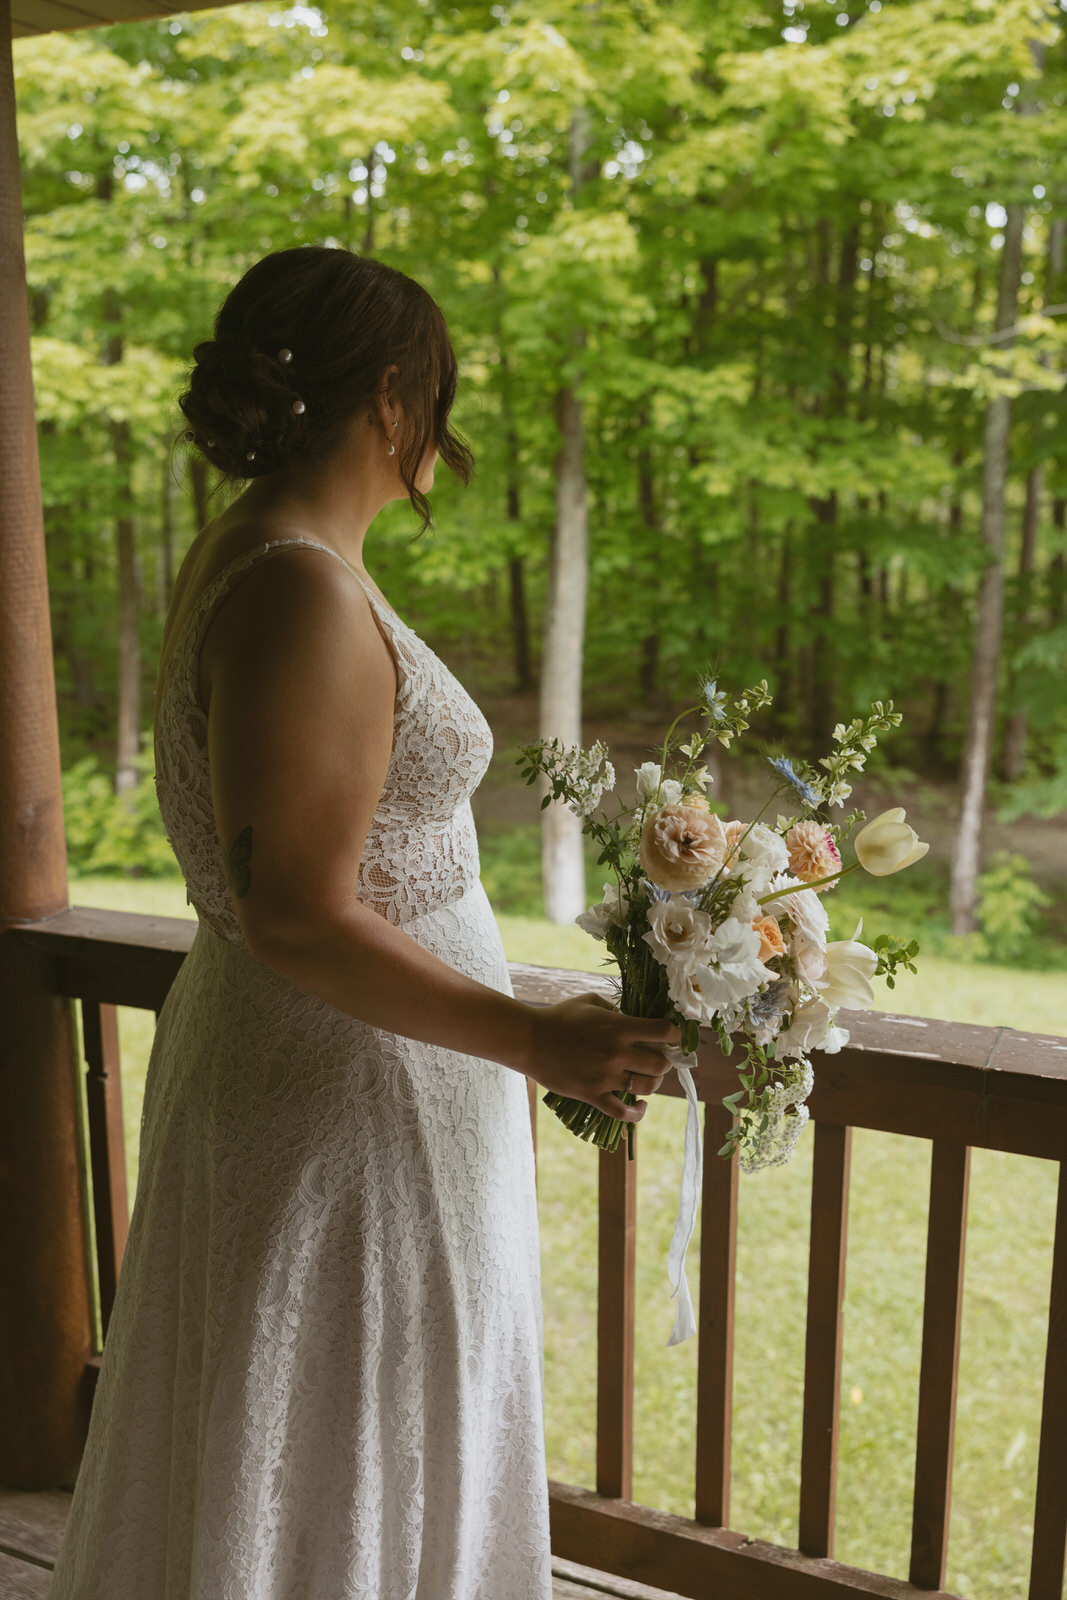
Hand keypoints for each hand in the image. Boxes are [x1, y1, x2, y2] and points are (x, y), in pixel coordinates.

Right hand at [521, 993, 679, 1121]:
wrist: (529, 1040)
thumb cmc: (560, 1016)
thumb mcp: (591, 1002)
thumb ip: (616, 1010)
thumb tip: (635, 1021)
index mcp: (619, 1027)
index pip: (664, 1031)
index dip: (675, 1034)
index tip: (673, 1037)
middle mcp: (617, 1053)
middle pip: (660, 1064)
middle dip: (664, 1062)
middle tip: (657, 1059)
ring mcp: (605, 1077)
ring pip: (647, 1087)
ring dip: (653, 1083)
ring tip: (647, 1078)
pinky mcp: (592, 1095)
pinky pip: (623, 1112)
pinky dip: (637, 1113)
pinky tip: (641, 1107)